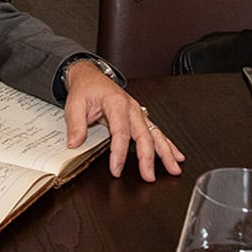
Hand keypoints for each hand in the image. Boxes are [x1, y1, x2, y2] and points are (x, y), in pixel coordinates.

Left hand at [62, 62, 184, 180]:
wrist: (90, 76)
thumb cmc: (85, 88)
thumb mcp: (74, 103)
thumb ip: (75, 124)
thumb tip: (75, 143)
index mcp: (116, 103)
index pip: (120, 132)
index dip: (119, 152)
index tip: (116, 169)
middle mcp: (131, 107)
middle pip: (143, 135)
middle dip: (148, 157)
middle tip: (148, 176)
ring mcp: (138, 112)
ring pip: (155, 133)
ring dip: (166, 152)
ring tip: (174, 168)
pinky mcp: (140, 117)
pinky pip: (156, 131)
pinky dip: (168, 144)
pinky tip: (176, 155)